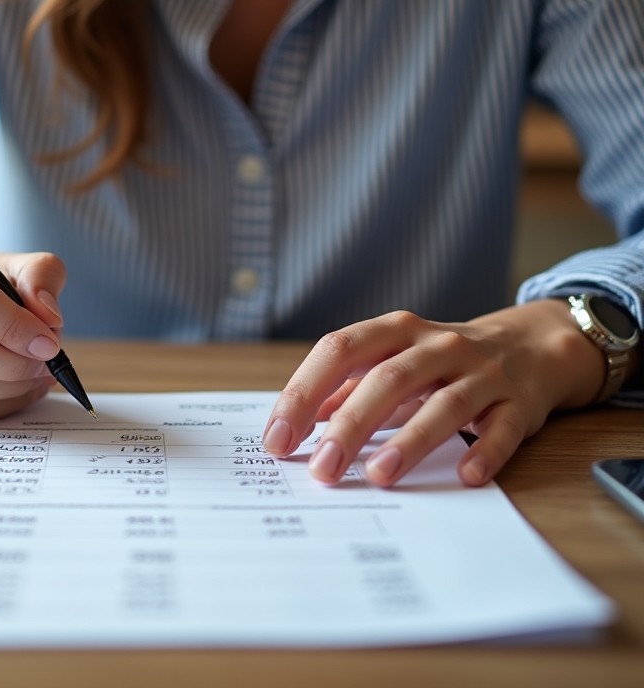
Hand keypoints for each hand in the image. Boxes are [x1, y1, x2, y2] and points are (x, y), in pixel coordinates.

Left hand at [262, 299, 605, 486]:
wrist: (529, 345)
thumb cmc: (441, 361)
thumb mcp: (391, 359)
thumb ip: (347, 385)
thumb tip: (297, 419)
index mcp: (394, 330)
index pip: (339, 350)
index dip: (304, 392)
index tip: (278, 438)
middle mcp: (436, 345)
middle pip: (387, 379)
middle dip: (350, 425)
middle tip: (321, 471)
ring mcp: (480, 373)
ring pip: (444, 404)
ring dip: (410, 441)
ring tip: (378, 475)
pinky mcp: (517, 403)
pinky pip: (502, 428)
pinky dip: (485, 451)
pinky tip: (464, 475)